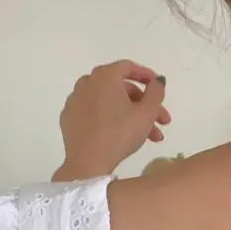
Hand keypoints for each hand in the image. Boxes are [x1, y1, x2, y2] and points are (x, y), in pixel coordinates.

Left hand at [54, 60, 171, 180]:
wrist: (88, 162)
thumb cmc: (120, 133)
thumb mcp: (147, 112)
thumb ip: (156, 92)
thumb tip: (158, 80)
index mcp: (105, 76)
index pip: (128, 67)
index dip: (147, 76)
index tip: (158, 87)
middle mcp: (87, 83)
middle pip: (120, 88)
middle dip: (144, 104)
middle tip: (161, 121)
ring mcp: (75, 101)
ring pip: (109, 103)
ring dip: (130, 115)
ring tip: (149, 137)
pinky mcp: (69, 118)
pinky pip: (94, 113)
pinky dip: (109, 119)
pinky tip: (120, 135)